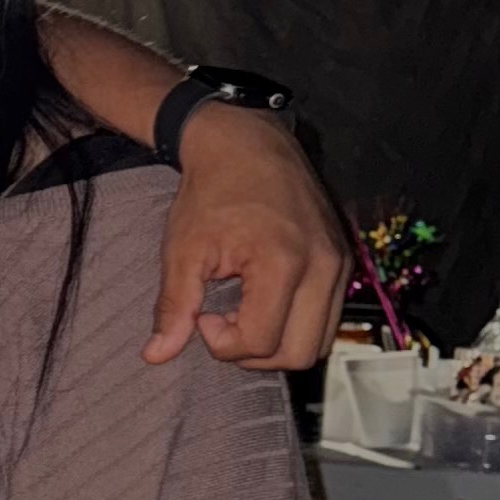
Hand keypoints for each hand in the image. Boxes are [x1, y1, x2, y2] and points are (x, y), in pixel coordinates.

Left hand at [147, 106, 348, 371]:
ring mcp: (339, 263)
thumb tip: (156, 355)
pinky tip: (263, 299)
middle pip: (300, 354)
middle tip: (223, 322)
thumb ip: (174, 307)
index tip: (202, 317)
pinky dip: (295, 323)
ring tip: (243, 310)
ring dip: (277, 342)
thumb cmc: (211, 191)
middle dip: (254, 353)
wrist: (246, 143)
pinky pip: (327, 316)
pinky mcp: (343, 260)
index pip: (261, 342)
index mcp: (282, 263)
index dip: (223, 344)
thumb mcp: (182, 250)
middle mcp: (323, 266)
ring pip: (319, 341)